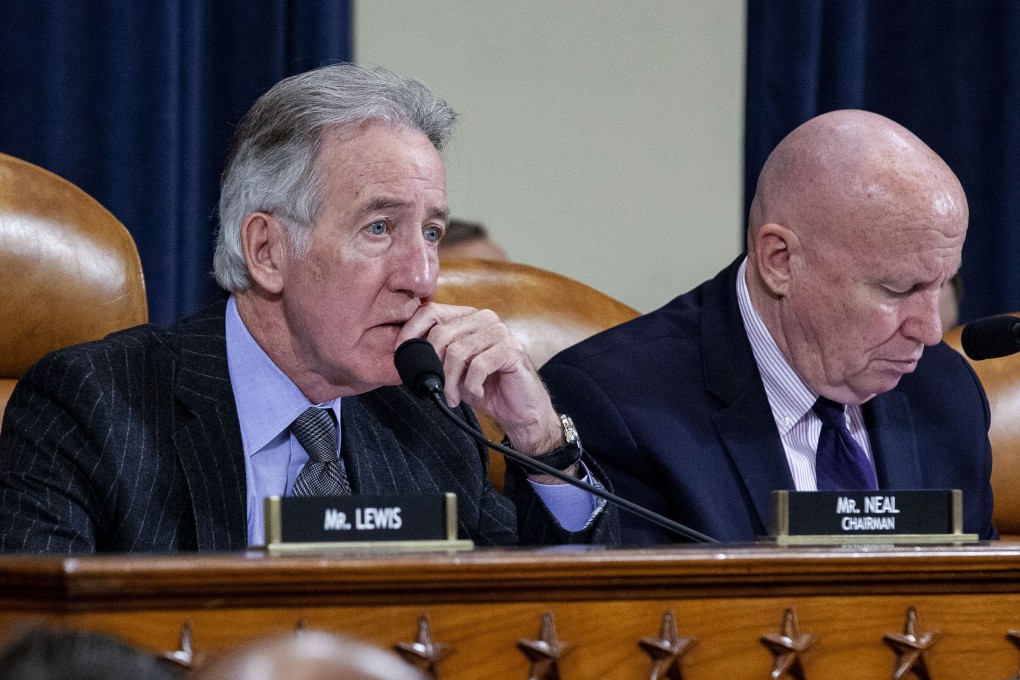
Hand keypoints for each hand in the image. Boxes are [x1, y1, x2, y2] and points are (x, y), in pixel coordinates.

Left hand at [396, 302, 563, 455]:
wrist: (520, 411)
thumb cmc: (485, 388)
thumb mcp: (453, 371)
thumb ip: (433, 358)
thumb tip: (405, 355)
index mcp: (468, 318)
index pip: (432, 311)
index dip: (412, 331)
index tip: (401, 354)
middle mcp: (484, 319)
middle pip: (442, 332)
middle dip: (433, 366)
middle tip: (435, 388)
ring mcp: (500, 332)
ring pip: (458, 351)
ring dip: (450, 381)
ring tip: (453, 397)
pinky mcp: (511, 350)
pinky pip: (478, 365)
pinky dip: (471, 385)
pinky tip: (477, 393)